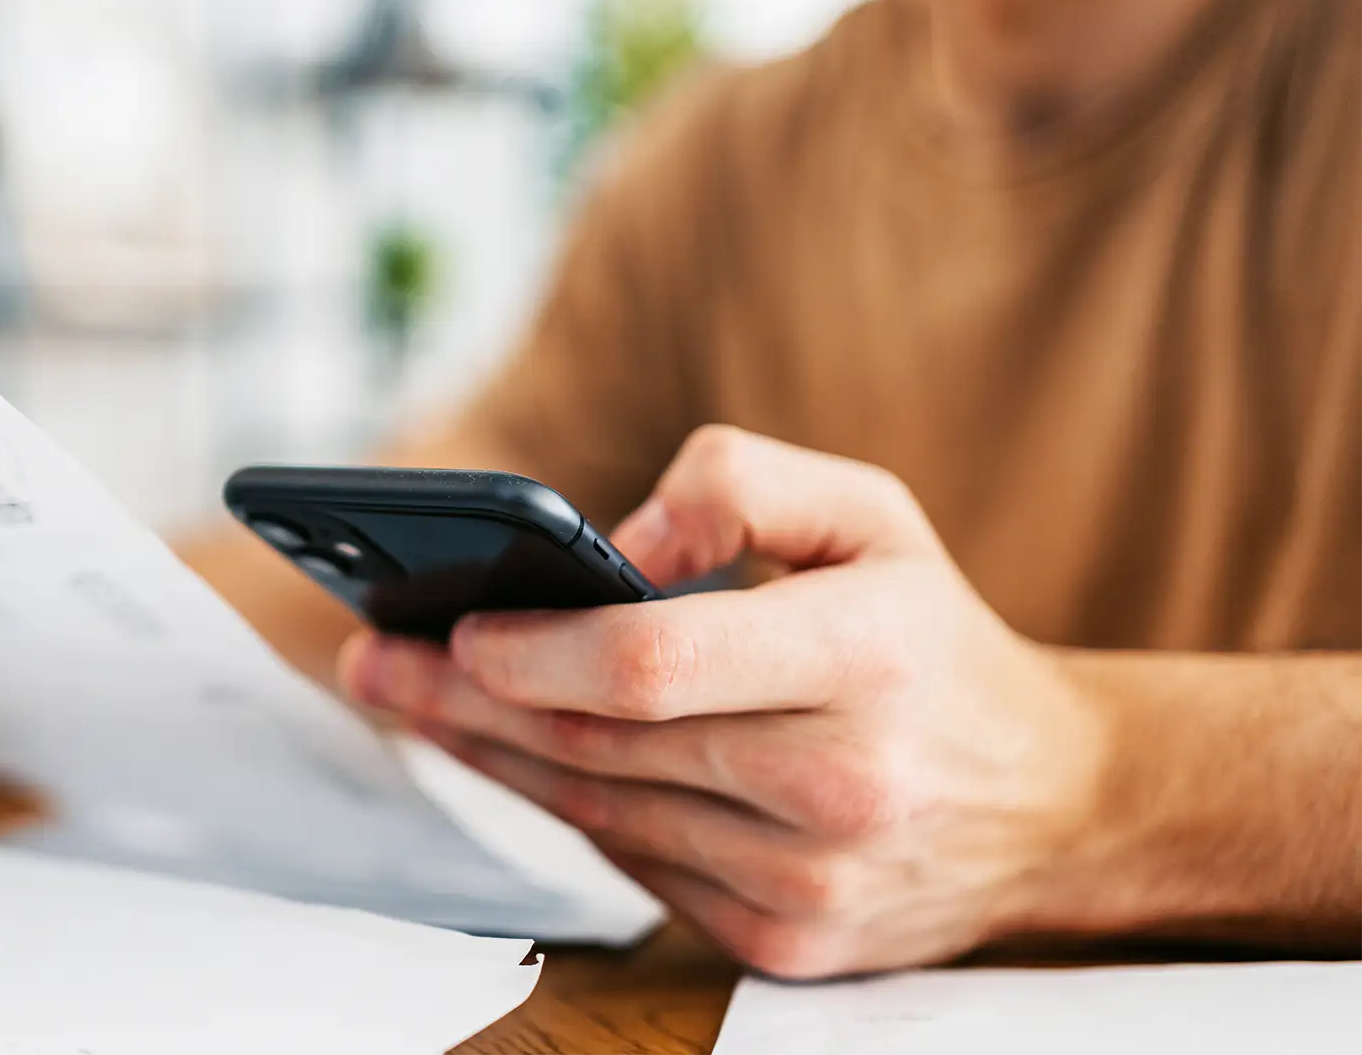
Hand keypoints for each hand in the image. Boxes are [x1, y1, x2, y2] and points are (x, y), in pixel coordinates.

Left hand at [340, 426, 1113, 977]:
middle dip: (466, 700)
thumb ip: (742, 484)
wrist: (1047, 801)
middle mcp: (840, 785)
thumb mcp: (872, 513)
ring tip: (413, 698)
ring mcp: (811, 881)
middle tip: (378, 660)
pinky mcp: (785, 941)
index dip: (535, 652)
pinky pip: (633, 863)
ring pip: (599, 811)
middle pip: (599, 745)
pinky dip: (565, 805)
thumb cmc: (934, 641)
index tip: (452, 628)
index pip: (654, 667)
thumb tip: (617, 541)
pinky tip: (509, 756)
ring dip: (493, 754)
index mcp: (868, 660)